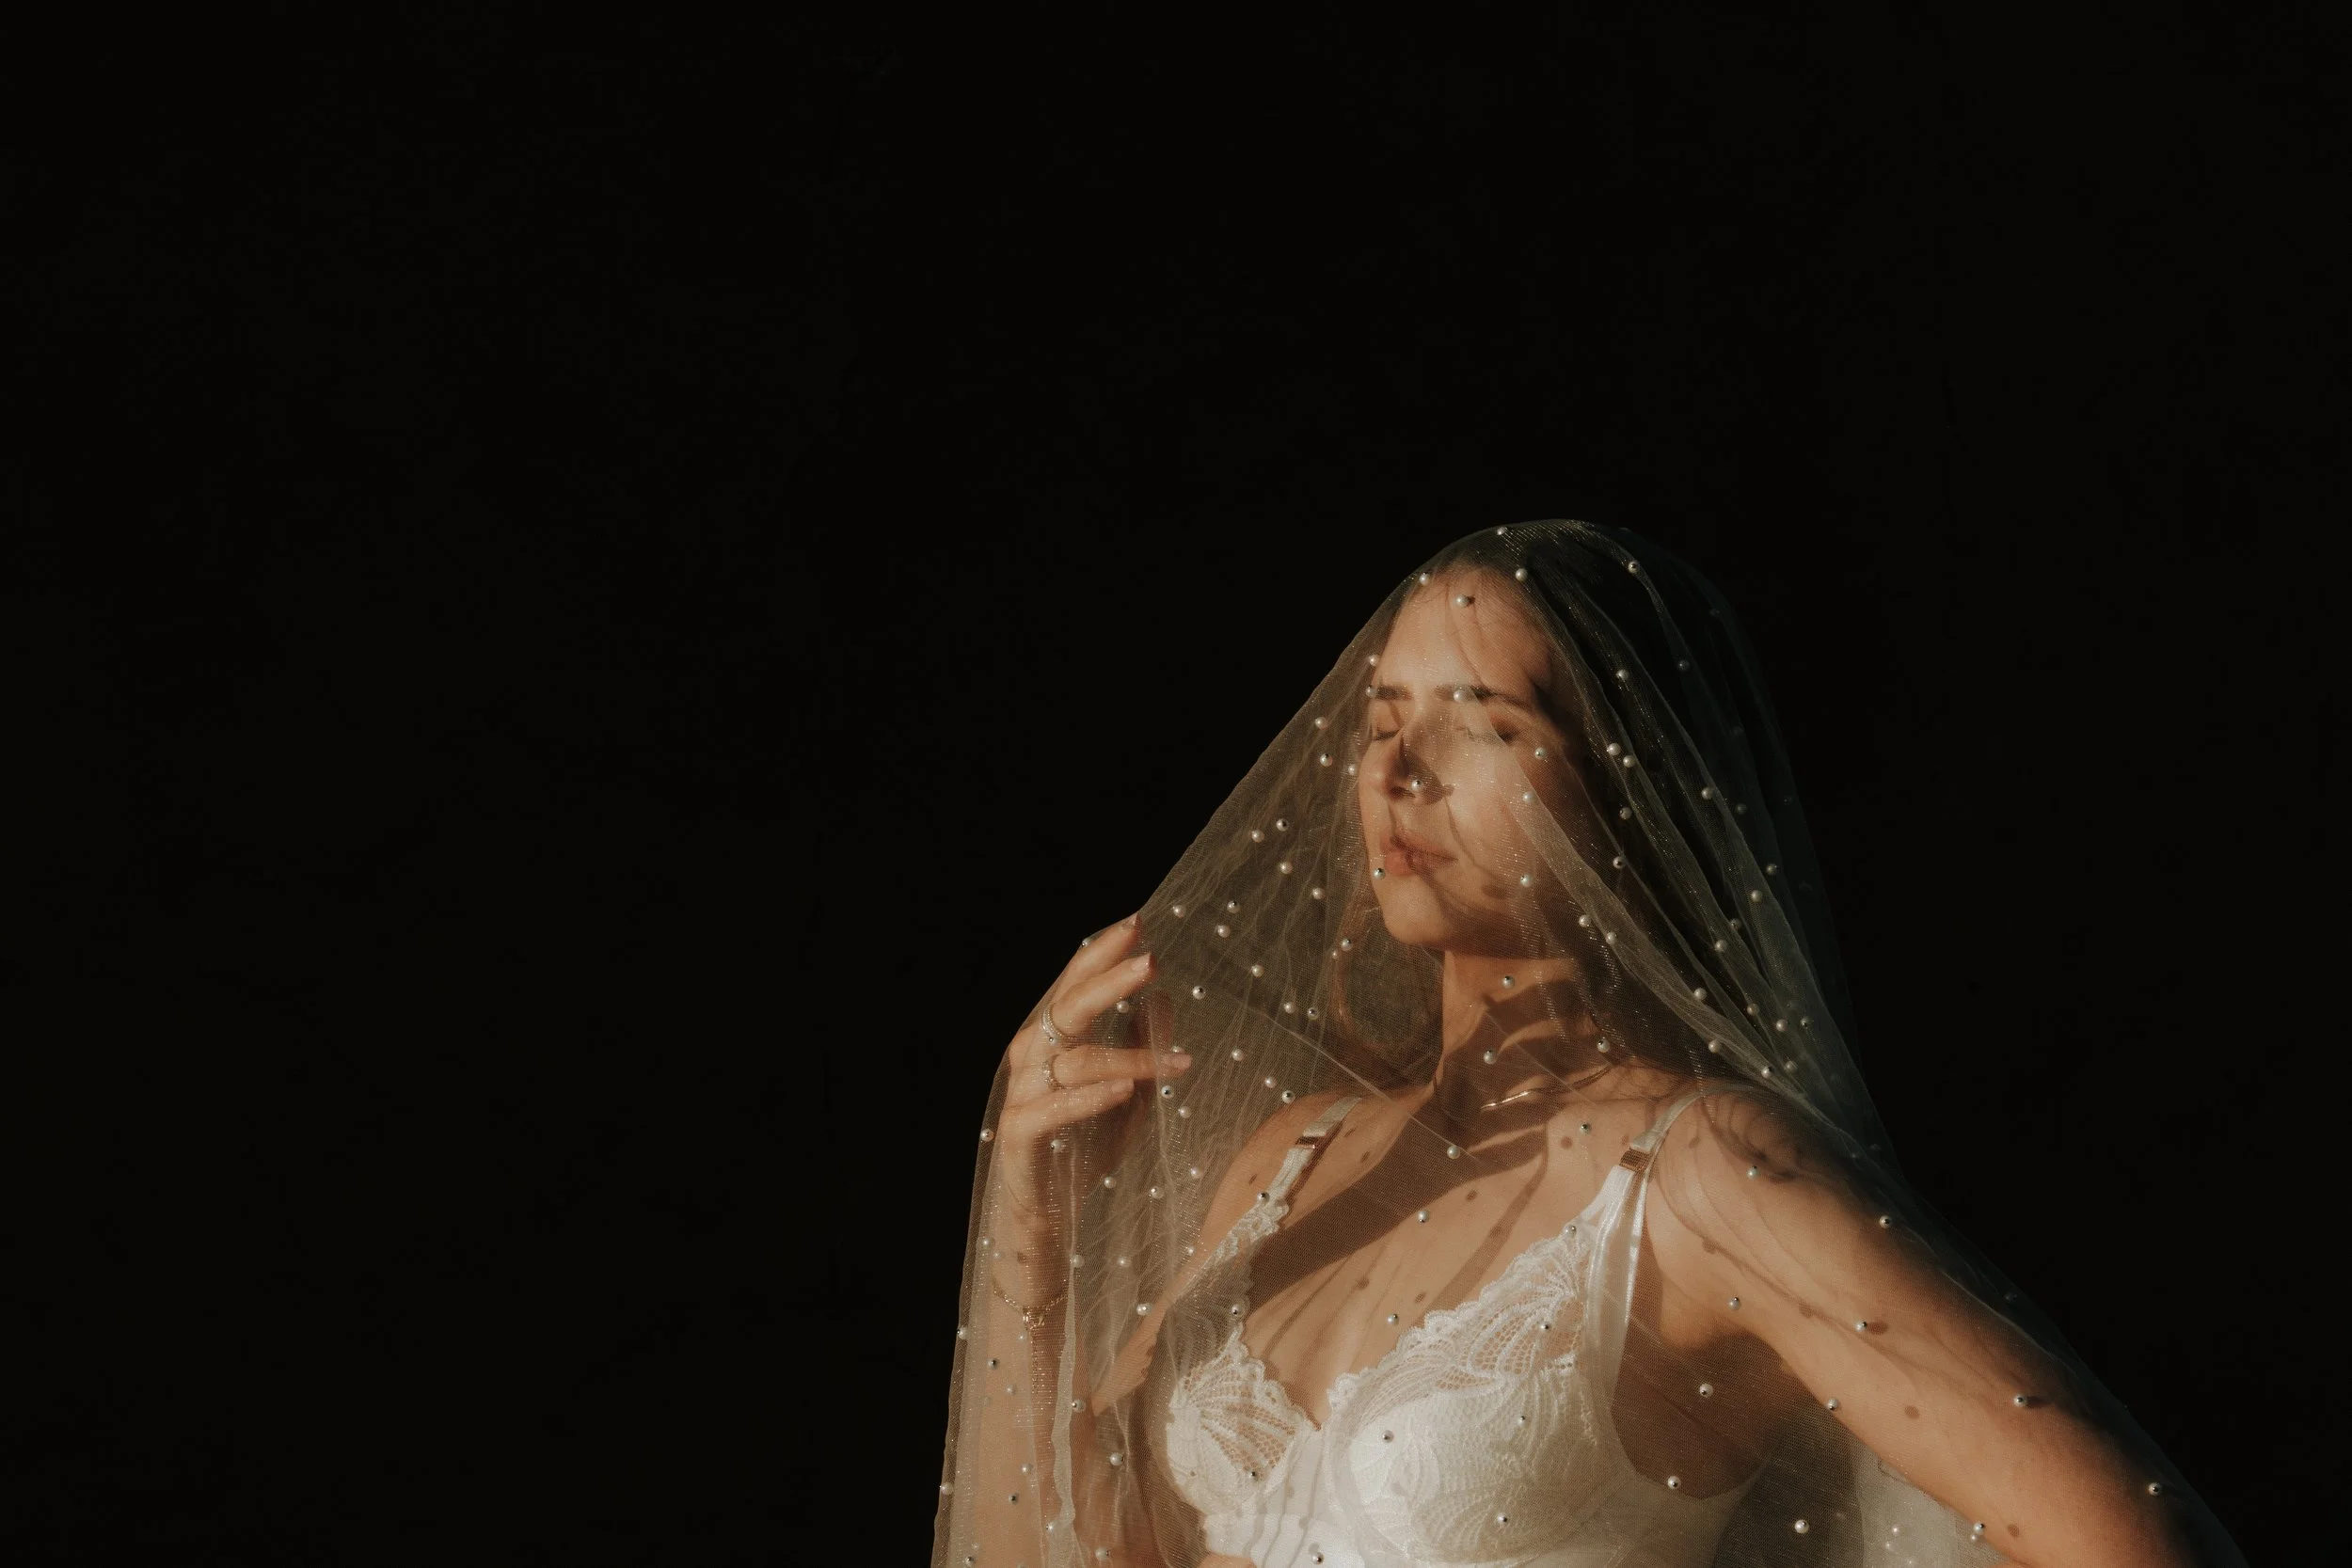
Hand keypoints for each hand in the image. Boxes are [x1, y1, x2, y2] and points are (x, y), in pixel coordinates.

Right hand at [988, 917, 1186, 1286]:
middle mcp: (1032, 1061)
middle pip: (1066, 1009)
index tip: (1138, 924)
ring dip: (1128, 1057)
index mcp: (1052, 1043)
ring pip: (1072, 1061)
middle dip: (1107, 980)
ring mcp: (1023, 1097)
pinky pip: (1051, 1111)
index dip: (1101, 955)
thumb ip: (1143, 1049)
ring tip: (1176, 1062)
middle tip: (1151, 959)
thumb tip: (1165, 999)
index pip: (1074, 987)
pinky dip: (1088, 1099)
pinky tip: (1125, 1090)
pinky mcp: (1019, 1137)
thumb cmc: (1084, 1153)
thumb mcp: (1128, 1097)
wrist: (1047, 1222)